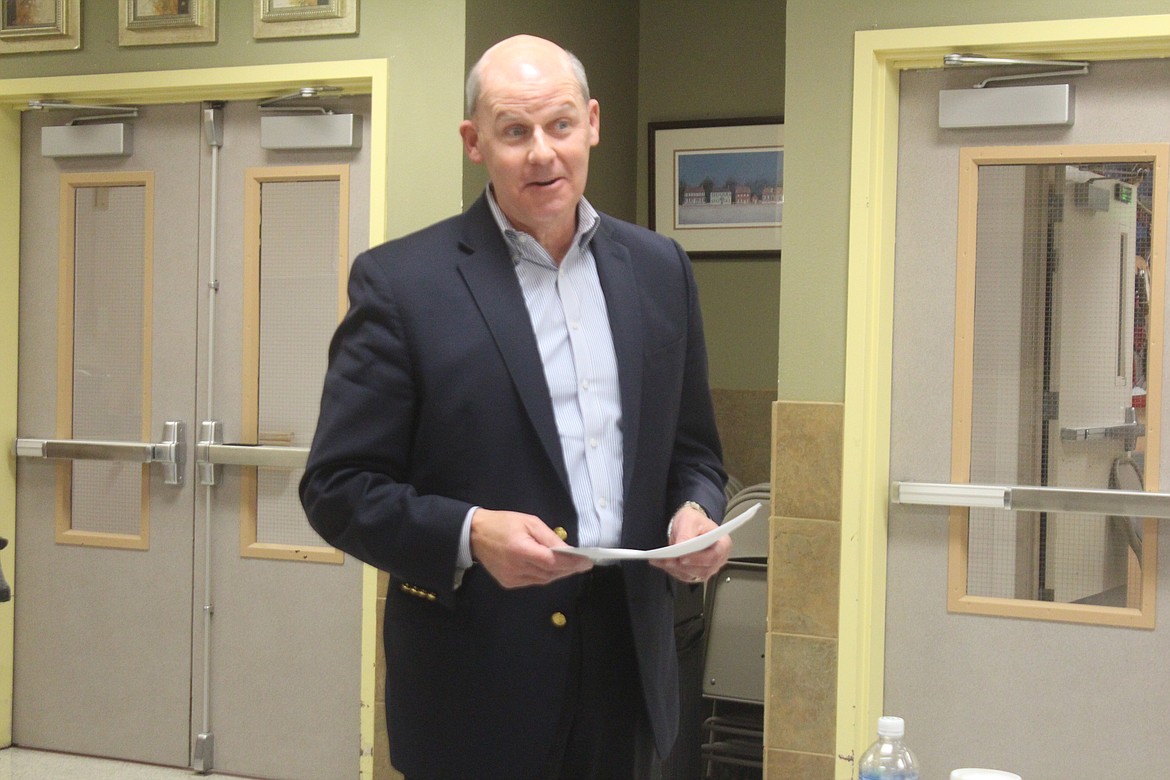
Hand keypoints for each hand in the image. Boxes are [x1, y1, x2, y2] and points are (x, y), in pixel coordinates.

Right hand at [469, 508, 592, 587]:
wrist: (474, 535)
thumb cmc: (503, 523)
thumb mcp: (529, 522)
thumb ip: (549, 537)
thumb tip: (568, 550)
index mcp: (520, 550)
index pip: (552, 561)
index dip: (571, 563)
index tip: (587, 562)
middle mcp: (516, 568)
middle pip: (550, 573)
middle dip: (568, 569)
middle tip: (583, 563)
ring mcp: (512, 578)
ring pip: (543, 580)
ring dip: (558, 573)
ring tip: (570, 565)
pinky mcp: (509, 583)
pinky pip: (533, 581)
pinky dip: (545, 575)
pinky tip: (551, 568)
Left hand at [650, 504, 730, 583]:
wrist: (690, 524)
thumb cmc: (695, 521)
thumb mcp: (690, 520)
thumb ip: (686, 533)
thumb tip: (681, 545)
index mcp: (722, 544)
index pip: (714, 556)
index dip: (699, 559)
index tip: (683, 557)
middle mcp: (717, 560)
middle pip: (703, 569)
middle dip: (683, 565)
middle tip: (668, 559)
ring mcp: (707, 568)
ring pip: (692, 575)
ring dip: (675, 569)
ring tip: (661, 560)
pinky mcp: (695, 573)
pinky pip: (683, 576)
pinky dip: (671, 570)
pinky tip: (661, 562)